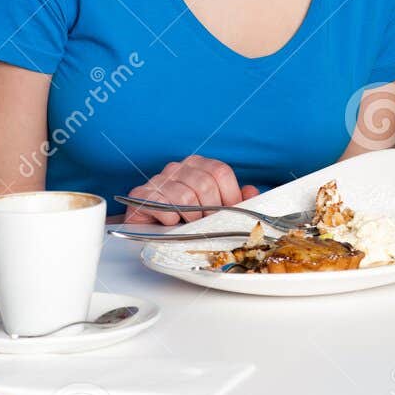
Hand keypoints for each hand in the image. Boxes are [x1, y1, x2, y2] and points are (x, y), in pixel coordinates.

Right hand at [122, 155, 259, 224]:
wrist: (149, 229)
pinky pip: (164, 208)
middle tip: (207, 224)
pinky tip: (170, 222)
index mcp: (198, 165)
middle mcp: (178, 167)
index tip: (227, 213)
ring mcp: (158, 179)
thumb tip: (252, 192)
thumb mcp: (214, 206)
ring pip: (186, 197)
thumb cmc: (185, 217)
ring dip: (191, 218)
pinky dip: (171, 220)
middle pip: (206, 184)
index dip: (229, 196)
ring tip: (189, 224)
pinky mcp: (141, 195)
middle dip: (211, 210)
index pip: (221, 172)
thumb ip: (236, 199)